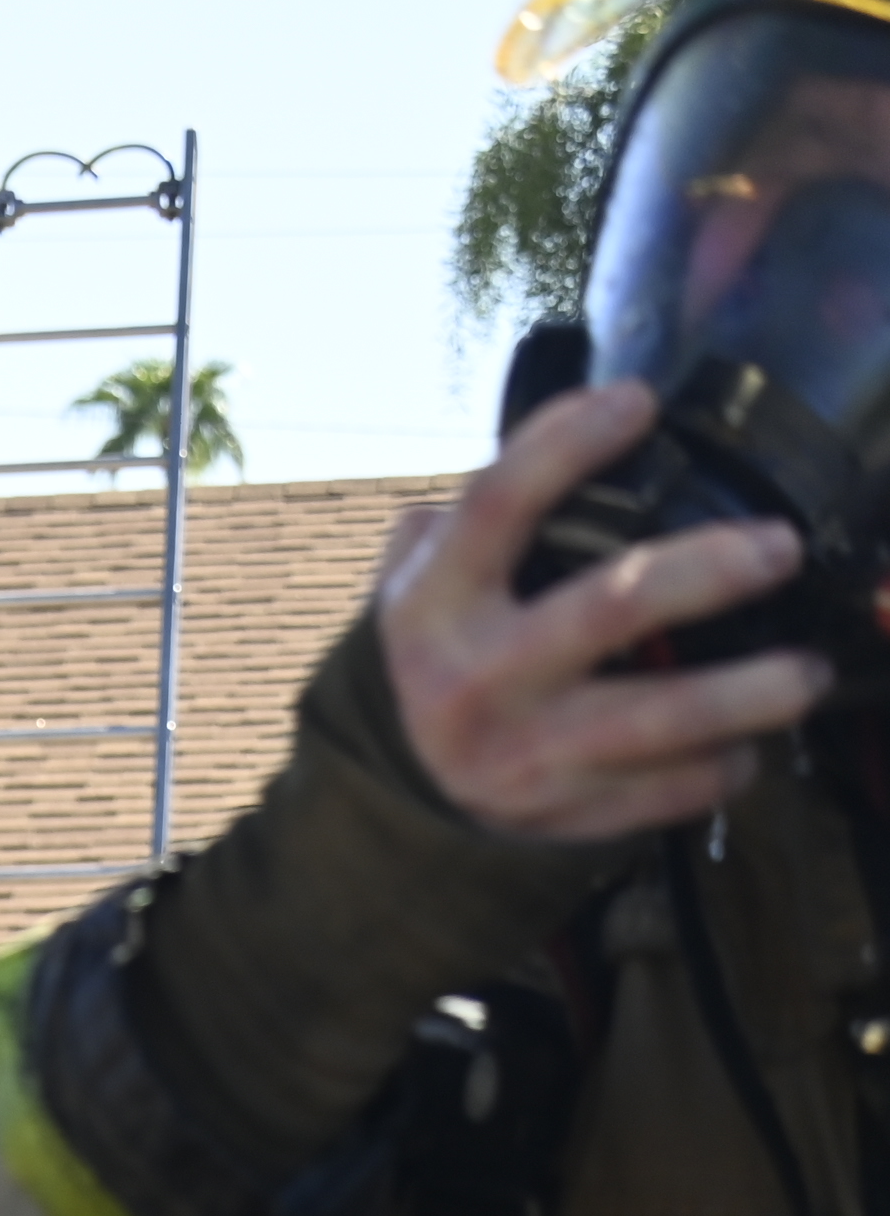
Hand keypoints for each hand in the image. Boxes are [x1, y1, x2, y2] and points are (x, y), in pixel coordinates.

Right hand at [378, 378, 836, 843]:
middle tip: (781, 548)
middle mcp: (478, 677)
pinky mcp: (566, 811)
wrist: (404, 792)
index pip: (498, 507)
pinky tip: (750, 742)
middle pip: (611, 606)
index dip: (567, 445)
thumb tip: (558, 426)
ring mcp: (525, 751)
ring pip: (662, 718)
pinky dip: (723, 767)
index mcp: (437, 605)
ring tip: (811, 671)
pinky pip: (668, 791)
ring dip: (753, 691)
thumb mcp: (420, 585)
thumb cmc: (441, 656)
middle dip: (710, 571)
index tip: (640, 403)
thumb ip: (468, 514)